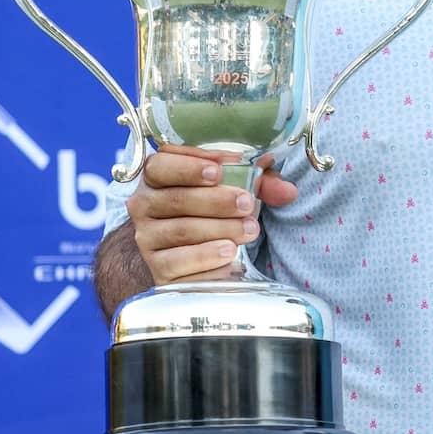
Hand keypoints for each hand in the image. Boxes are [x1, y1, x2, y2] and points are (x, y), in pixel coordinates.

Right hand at [127, 146, 300, 284]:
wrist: (193, 252)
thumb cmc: (215, 207)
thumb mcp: (237, 187)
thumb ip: (261, 184)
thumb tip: (288, 191)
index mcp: (157, 175)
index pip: (160, 165)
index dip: (188, 166)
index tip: (219, 171)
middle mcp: (144, 204)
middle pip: (176, 199)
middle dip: (216, 201)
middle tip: (246, 203)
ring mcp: (147, 237)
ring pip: (182, 230)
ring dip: (219, 229)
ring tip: (249, 229)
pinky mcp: (157, 268)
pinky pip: (178, 262)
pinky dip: (206, 257)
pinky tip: (229, 253)